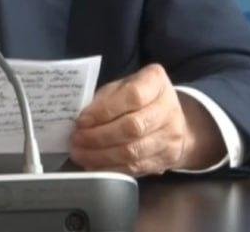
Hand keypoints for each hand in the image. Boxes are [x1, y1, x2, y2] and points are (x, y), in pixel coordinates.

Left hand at [70, 64, 225, 175]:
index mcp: (155, 81)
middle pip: (133, 127)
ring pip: (133, 152)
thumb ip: (104, 100)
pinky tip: (94, 165)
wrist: (172, 119)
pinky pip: (135, 168)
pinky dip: (111, 168)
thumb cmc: (138, 99)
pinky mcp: (167, 159)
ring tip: (80, 154)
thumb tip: (83, 122)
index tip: (81, 121)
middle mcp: (168, 108)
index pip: (132, 96)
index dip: (104, 111)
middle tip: (76, 140)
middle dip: (99, 136)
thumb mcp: (121, 87)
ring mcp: (171, 135)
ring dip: (101, 156)